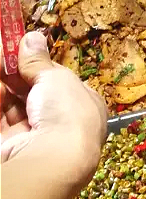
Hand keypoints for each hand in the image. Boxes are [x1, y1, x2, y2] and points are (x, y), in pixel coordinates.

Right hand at [0, 31, 105, 177]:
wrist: (51, 161)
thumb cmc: (66, 114)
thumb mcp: (56, 78)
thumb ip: (39, 61)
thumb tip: (32, 37)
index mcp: (84, 106)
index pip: (59, 81)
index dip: (39, 67)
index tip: (19, 50)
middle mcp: (61, 123)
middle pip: (31, 93)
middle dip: (15, 75)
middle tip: (2, 53)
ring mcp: (34, 137)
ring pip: (12, 105)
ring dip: (3, 85)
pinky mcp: (10, 146)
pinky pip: (1, 118)